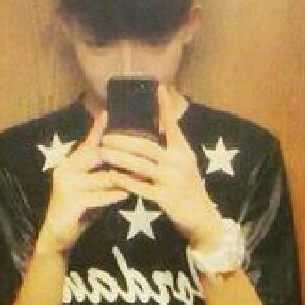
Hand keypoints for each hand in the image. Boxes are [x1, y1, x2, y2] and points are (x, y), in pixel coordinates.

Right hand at [38, 110, 128, 254]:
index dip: (99, 129)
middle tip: (142, 151)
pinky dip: (113, 196)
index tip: (108, 113)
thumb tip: (123, 155)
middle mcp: (66, 169)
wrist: (59, 233)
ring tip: (142, 174)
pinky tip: (126, 194)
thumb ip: (103, 170)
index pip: (89, 142)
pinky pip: (98, 197)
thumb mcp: (93, 185)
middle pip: (97, 156)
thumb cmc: (80, 207)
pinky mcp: (71, 202)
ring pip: (102, 177)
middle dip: (120, 154)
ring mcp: (67, 185)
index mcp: (71, 162)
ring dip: (123, 177)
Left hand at [101, 85, 223, 248]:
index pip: (171, 124)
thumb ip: (171, 146)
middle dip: (124, 140)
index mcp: (182, 151)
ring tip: (104, 152)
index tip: (157, 87)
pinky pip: (141, 187)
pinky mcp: (166, 198)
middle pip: (147, 146)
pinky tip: (113, 175)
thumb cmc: (187, 187)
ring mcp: (172, 180)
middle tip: (106, 136)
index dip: (164, 106)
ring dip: (120, 158)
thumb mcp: (184, 163)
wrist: (201, 217)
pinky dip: (125, 180)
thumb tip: (158, 123)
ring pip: (141, 166)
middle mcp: (178, 162)